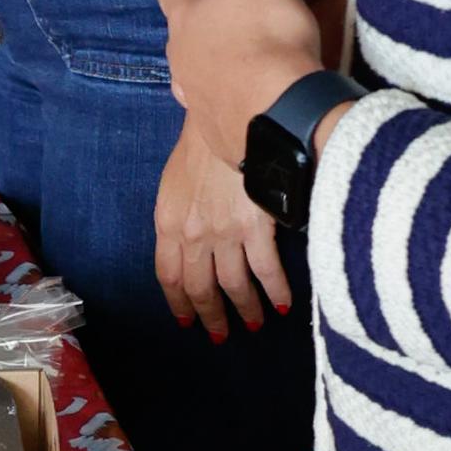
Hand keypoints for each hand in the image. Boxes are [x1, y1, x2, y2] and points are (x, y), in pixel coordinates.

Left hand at [156, 118, 291, 336]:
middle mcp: (193, 235)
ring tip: (254, 323)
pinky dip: (276, 291)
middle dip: (211, 316)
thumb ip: (178, 218)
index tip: (186, 320)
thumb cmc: (202, 146)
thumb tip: (187, 244)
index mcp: (168, 224)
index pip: (168, 276)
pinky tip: (282, 304)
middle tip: (221, 335)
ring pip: (234, 286)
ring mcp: (224, 234)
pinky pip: (267, 271)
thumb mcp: (174, 183)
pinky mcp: (255, 228)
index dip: (178, 303)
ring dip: (245, 310)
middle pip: (200, 288)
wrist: (228, 115)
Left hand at [157, 0, 334, 164]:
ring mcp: (192, 98)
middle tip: (253, 15)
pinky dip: (234, 96)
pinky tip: (261, 96)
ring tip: (259, 59)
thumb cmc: (272, 39)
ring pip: (197, 66)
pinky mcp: (214, 131)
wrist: (287, 120)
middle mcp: (177, 58)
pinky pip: (218, 104)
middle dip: (211, 15)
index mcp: (183, 16)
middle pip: (184, 24)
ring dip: (221, 58)